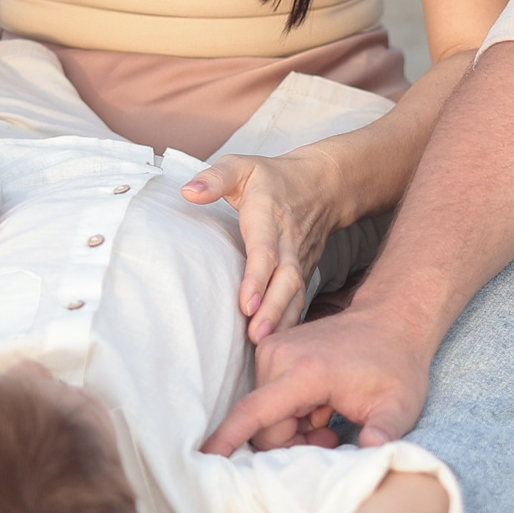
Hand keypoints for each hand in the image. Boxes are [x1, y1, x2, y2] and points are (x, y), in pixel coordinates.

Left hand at [182, 147, 347, 343]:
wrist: (325, 185)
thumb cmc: (273, 178)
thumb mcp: (242, 166)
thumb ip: (215, 177)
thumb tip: (188, 192)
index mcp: (269, 216)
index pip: (264, 250)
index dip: (257, 278)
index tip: (245, 304)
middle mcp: (289, 242)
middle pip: (286, 279)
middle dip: (273, 309)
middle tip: (256, 335)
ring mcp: (300, 259)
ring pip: (296, 294)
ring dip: (282, 321)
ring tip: (264, 346)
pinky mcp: (304, 272)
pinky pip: (300, 299)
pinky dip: (291, 323)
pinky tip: (276, 344)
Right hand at [201, 304, 433, 455]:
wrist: (392, 320)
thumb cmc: (398, 365)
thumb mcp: (400, 405)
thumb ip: (386, 431)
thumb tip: (376, 450)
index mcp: (306, 372)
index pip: (254, 412)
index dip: (227, 439)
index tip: (203, 459)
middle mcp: (281, 356)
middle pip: (263, 424)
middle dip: (291, 443)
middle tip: (332, 437)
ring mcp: (274, 351)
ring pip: (265, 414)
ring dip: (293, 428)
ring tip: (330, 420)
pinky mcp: (274, 351)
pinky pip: (269, 399)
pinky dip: (292, 412)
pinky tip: (322, 407)